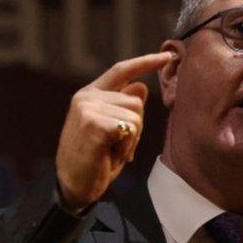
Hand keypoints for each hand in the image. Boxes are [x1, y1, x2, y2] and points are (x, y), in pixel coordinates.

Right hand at [55, 52, 173, 210]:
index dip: (146, 62)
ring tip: (111, 151)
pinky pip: (130, 128)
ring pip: (136, 115)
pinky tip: (110, 155)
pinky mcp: (93, 123)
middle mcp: (87, 96)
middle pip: (136, 100)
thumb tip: (142, 86)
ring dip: (131, 139)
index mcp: (90, 94)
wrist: (75, 186)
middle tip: (117, 146)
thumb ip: (125, 107)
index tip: (168, 56)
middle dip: (136, 127)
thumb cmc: (95, 160)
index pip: (122, 70)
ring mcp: (88, 108)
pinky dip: (127, 146)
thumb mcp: (115, 130)